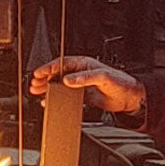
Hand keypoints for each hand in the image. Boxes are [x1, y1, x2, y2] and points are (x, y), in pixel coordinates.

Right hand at [29, 56, 145, 114]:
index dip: (49, 68)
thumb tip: (67, 80)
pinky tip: (50, 101)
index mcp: (84, 64)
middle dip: (45, 79)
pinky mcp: (84, 97)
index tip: (39, 73)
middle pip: (58, 74)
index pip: (62, 64)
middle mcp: (81, 73)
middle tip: (34, 84)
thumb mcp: (102, 77)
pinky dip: (58, 99)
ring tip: (37, 92)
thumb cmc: (121, 83)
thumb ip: (84, 78)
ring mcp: (82, 85)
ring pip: (60, 86)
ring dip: (49, 89)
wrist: (130, 98)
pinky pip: (67, 97)